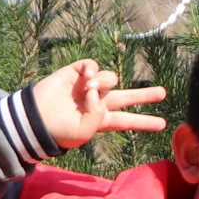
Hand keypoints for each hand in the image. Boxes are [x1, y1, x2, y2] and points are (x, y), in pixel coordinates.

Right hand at [27, 58, 168, 151]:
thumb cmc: (59, 130)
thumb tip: (98, 92)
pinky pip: (92, 65)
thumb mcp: (84, 132)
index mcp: (101, 120)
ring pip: (110, 78)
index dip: (144, 122)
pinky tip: (86, 77)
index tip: (163, 124)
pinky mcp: (75, 73)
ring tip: (86, 90)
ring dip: (102, 82)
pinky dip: (92, 69)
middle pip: (127, 98)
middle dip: (144, 96)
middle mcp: (98, 102)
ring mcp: (87, 87)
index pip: (127, 121)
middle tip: (163, 93)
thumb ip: (98, 116)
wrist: (35, 118)